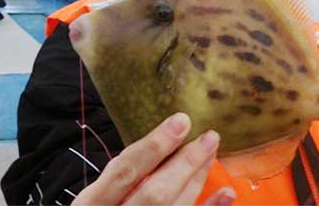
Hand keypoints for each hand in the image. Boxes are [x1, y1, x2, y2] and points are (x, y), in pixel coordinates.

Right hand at [73, 113, 235, 204]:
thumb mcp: (95, 195)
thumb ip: (118, 175)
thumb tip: (156, 141)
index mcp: (92, 203)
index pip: (126, 170)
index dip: (154, 145)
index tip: (181, 121)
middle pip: (156, 192)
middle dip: (185, 163)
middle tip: (209, 137)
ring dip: (197, 179)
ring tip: (212, 152)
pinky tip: (226, 193)